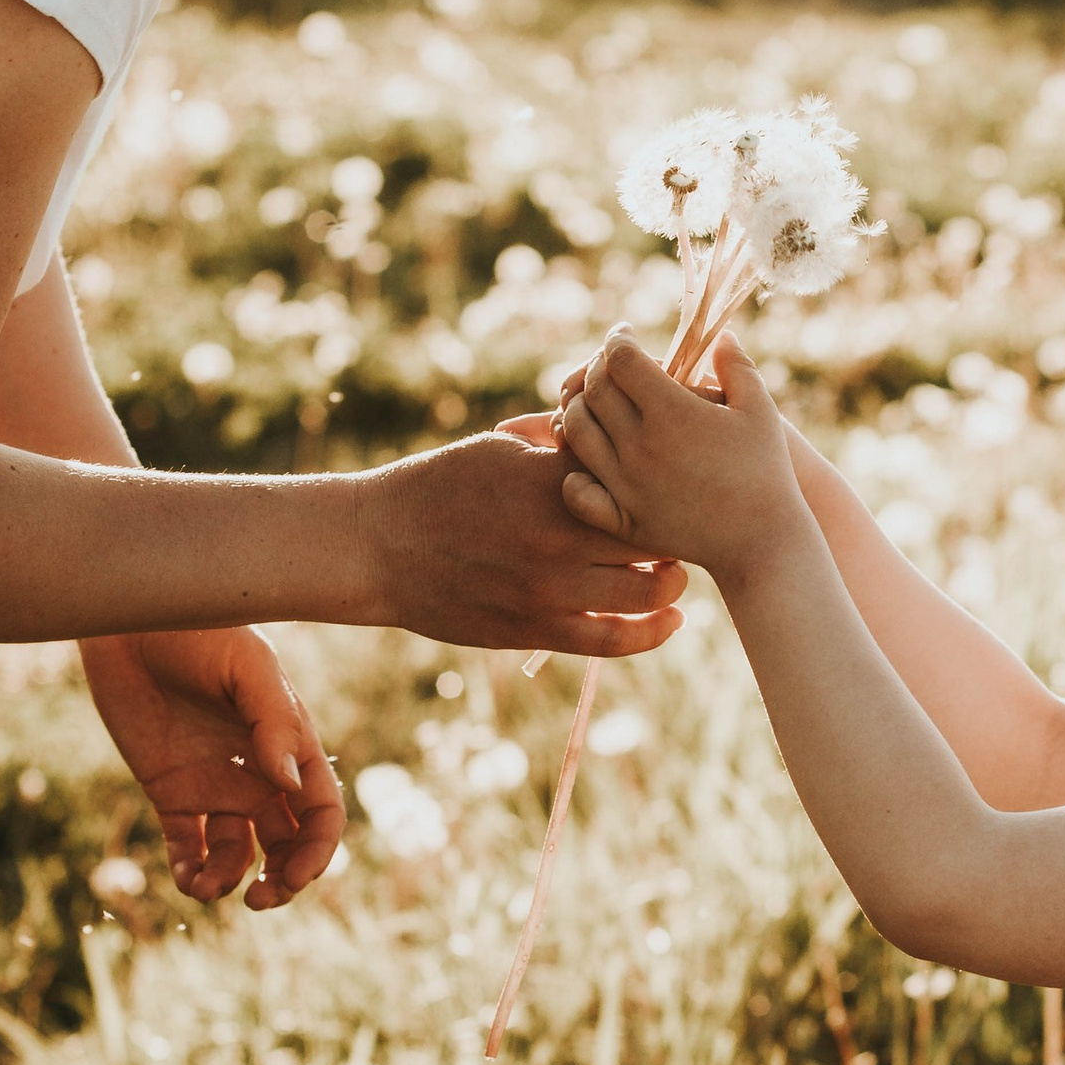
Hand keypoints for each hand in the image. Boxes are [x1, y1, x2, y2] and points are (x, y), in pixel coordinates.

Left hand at [78, 626, 344, 910]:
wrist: (132, 623)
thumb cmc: (199, 631)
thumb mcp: (247, 668)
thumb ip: (273, 723)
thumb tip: (290, 785)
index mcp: (290, 746)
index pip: (321, 813)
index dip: (318, 851)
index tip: (295, 875)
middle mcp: (259, 774)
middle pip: (288, 844)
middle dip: (285, 880)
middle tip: (261, 900)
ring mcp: (215, 785)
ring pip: (238, 854)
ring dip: (232, 881)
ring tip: (210, 889)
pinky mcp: (171, 792)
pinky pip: (188, 846)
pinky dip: (192, 873)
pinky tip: (187, 882)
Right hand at [365, 425, 687, 654]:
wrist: (378, 546)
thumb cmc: (441, 485)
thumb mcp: (502, 447)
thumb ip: (562, 444)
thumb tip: (613, 424)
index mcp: (551, 480)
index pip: (640, 478)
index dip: (670, 480)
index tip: (680, 479)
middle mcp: (556, 535)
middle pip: (655, 535)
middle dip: (678, 531)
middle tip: (685, 528)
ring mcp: (547, 588)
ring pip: (646, 592)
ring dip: (671, 583)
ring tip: (674, 574)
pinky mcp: (535, 629)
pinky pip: (612, 640)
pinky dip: (652, 633)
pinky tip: (672, 622)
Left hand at [556, 333, 799, 579]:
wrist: (762, 540)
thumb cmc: (766, 470)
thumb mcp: (759, 409)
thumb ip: (736, 365)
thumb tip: (720, 333)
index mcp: (672, 412)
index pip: (621, 359)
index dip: (617, 339)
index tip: (624, 335)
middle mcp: (641, 445)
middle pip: (594, 390)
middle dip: (597, 368)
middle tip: (612, 367)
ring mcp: (626, 484)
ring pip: (577, 433)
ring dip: (579, 409)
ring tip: (597, 404)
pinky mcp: (623, 519)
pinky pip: (576, 491)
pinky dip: (575, 473)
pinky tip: (594, 461)